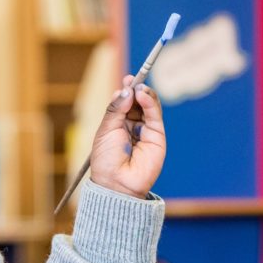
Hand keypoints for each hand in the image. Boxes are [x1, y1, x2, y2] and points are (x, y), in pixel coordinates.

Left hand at [88, 76, 165, 198]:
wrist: (117, 182)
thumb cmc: (106, 160)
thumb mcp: (106, 130)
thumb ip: (116, 109)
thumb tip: (127, 89)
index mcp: (116, 125)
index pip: (124, 103)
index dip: (126, 91)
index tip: (126, 80)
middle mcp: (132, 126)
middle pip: (137, 101)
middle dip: (135, 89)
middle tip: (131, 80)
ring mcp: (145, 130)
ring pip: (148, 105)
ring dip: (144, 93)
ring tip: (138, 87)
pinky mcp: (157, 136)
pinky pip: (155, 115)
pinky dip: (150, 102)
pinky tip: (143, 94)